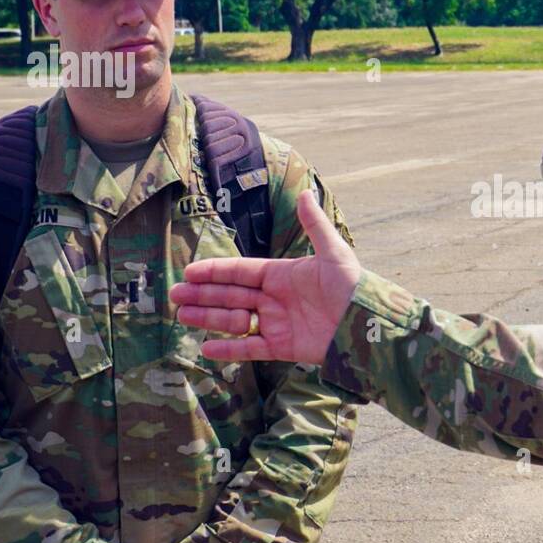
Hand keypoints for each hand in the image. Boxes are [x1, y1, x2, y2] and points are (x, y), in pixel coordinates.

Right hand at [170, 190, 361, 364]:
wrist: (368, 324)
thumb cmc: (353, 285)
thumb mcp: (334, 252)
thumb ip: (315, 225)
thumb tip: (305, 192)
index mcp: (282, 274)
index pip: (240, 271)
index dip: (215, 271)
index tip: (190, 272)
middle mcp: (275, 298)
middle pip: (231, 295)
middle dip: (203, 295)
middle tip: (174, 296)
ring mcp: (278, 323)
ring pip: (235, 320)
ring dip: (209, 318)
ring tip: (182, 317)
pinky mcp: (284, 347)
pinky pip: (251, 348)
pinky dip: (230, 350)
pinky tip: (206, 349)